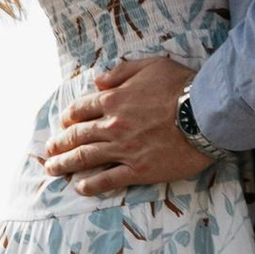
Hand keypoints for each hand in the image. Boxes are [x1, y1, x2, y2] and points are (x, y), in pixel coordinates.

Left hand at [39, 54, 207, 196]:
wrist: (206, 115)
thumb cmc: (182, 86)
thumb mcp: (152, 65)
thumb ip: (121, 72)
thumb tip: (98, 80)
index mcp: (114, 100)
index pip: (81, 109)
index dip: (68, 116)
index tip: (63, 123)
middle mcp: (113, 125)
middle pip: (77, 135)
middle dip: (59, 143)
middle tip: (49, 151)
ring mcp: (124, 149)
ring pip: (85, 158)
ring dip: (65, 164)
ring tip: (53, 170)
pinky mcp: (138, 169)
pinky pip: (108, 179)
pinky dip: (91, 185)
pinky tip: (80, 188)